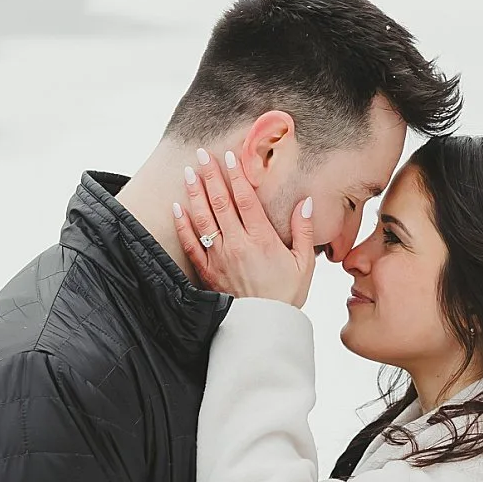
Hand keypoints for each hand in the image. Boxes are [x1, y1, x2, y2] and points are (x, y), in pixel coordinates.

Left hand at [174, 147, 315, 307]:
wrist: (264, 327)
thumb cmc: (286, 295)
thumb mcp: (304, 263)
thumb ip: (303, 231)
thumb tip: (306, 202)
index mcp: (261, 239)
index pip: (245, 198)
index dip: (235, 175)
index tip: (228, 156)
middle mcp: (237, 244)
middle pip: (220, 201)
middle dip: (210, 174)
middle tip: (202, 154)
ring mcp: (219, 257)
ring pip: (203, 217)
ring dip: (194, 192)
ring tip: (188, 172)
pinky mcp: (207, 270)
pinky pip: (190, 243)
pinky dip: (182, 224)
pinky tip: (177, 207)